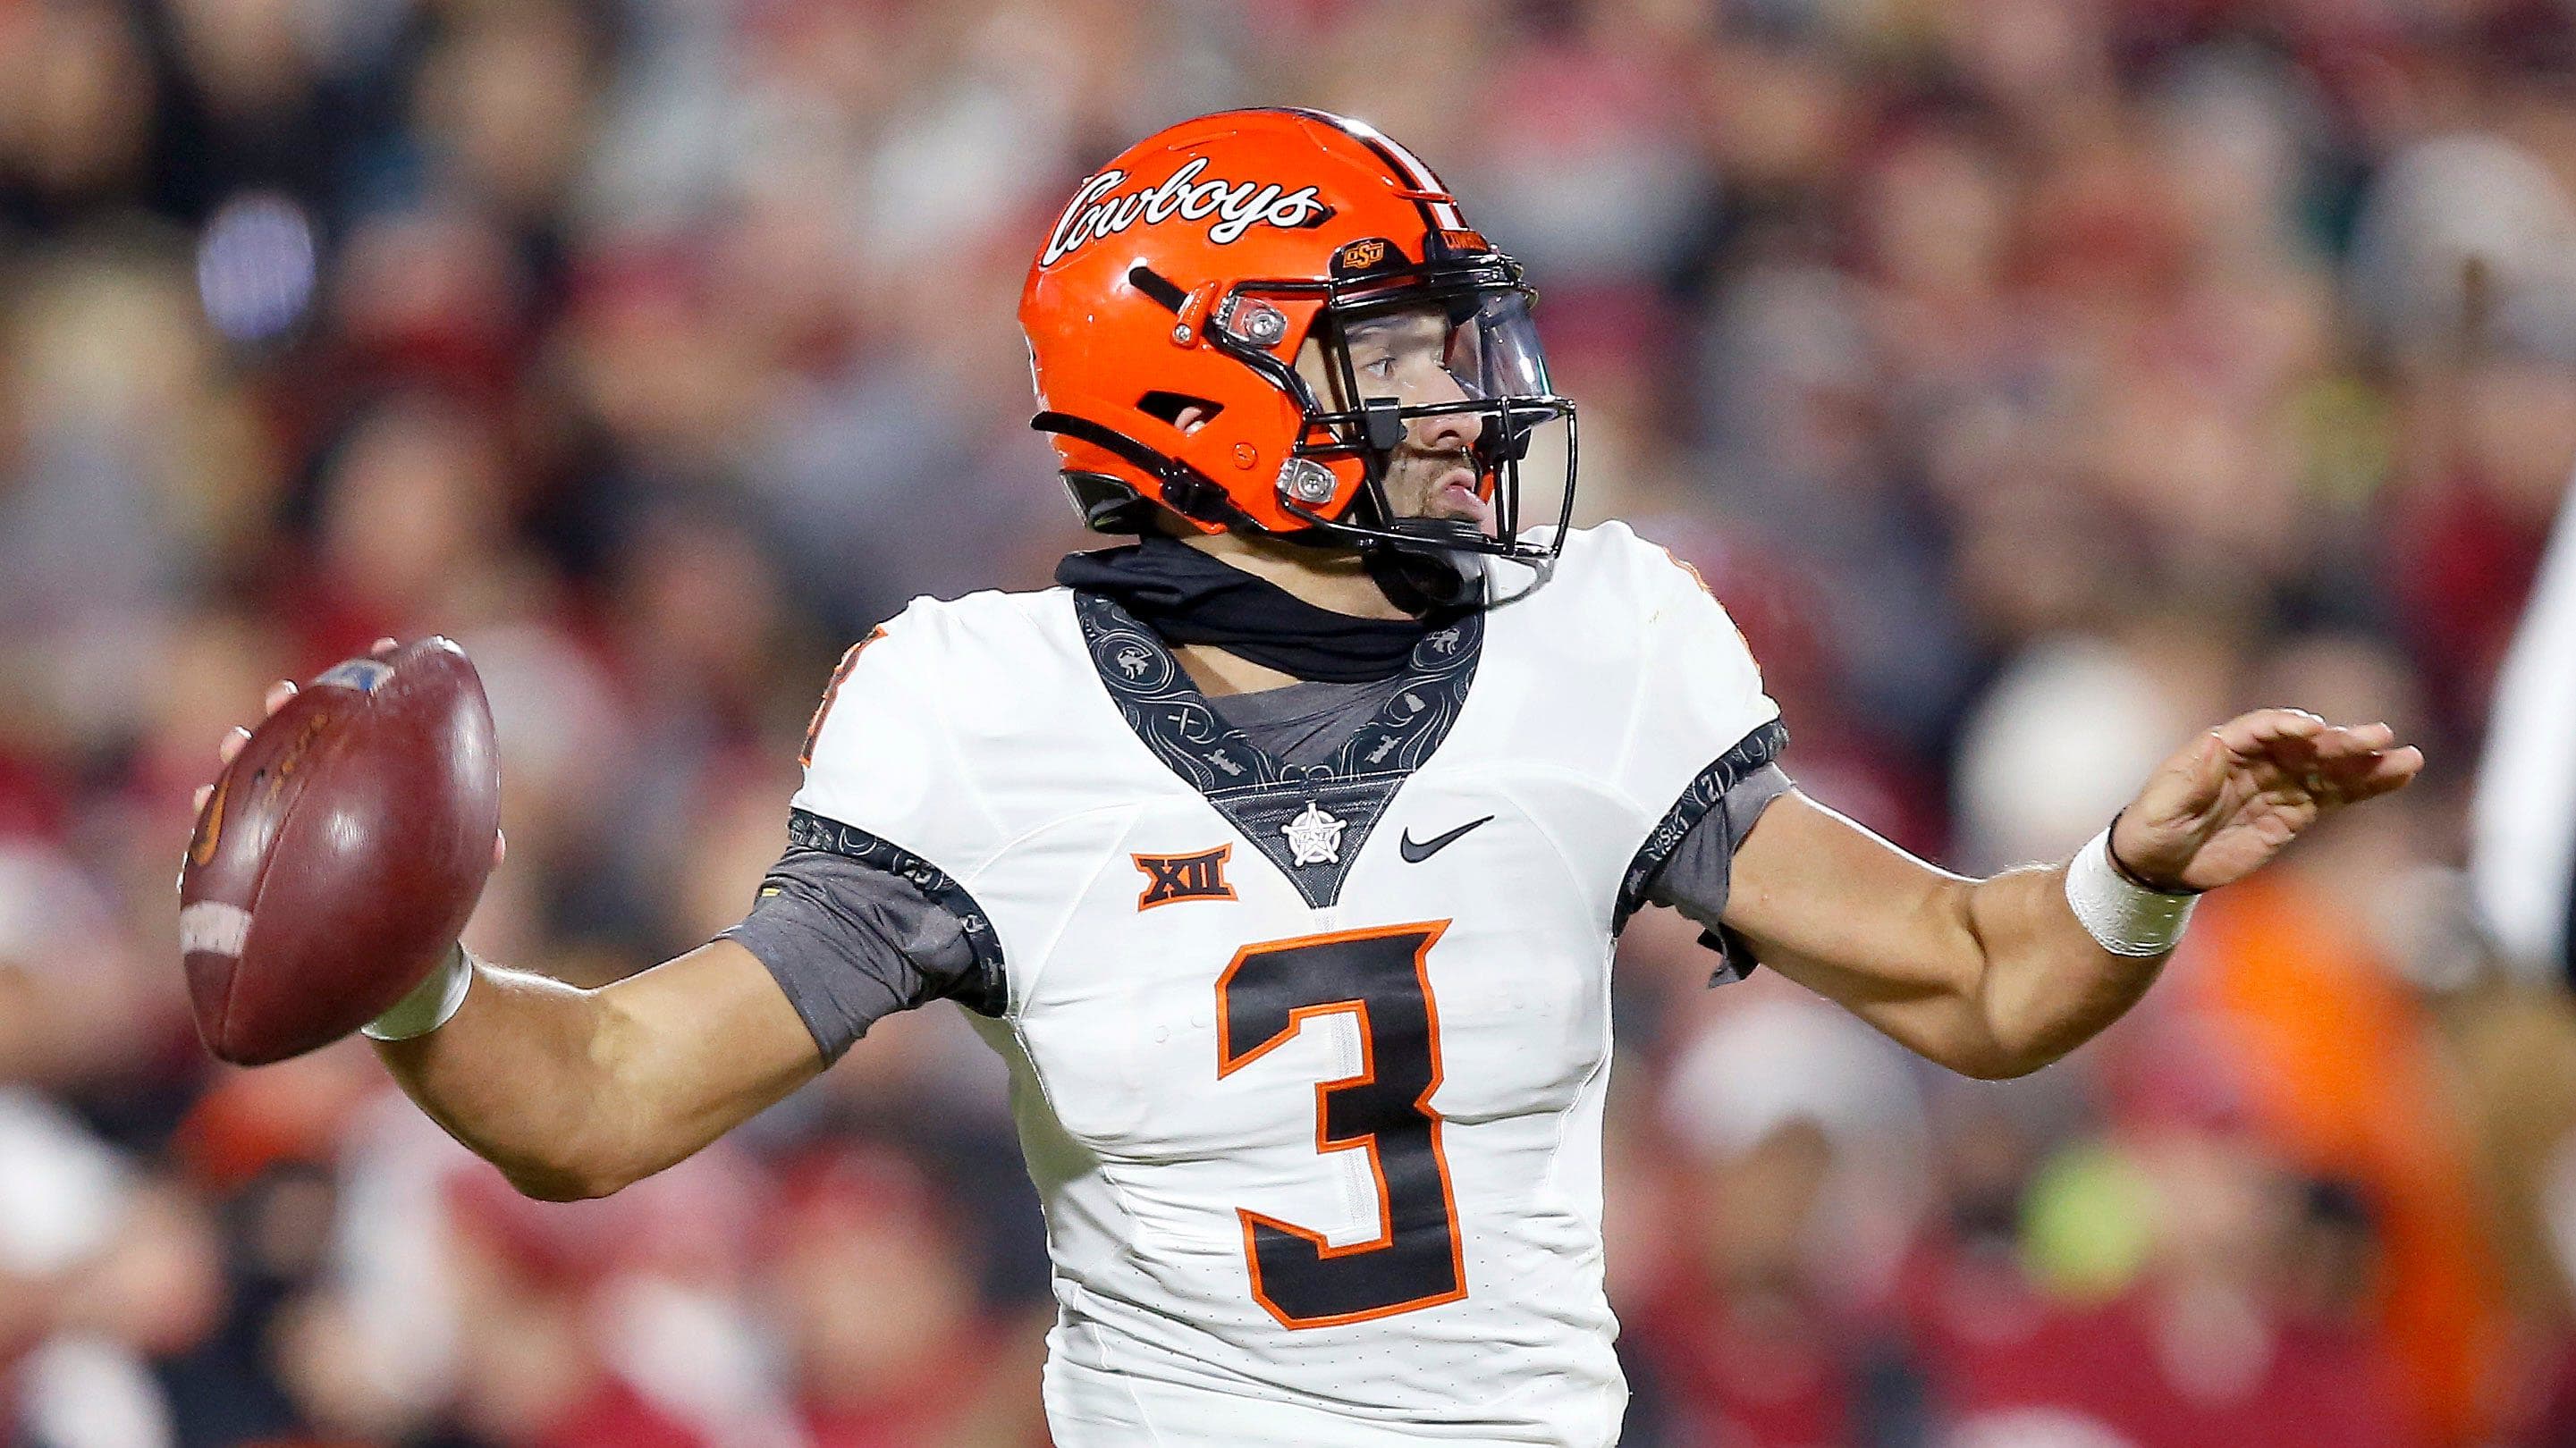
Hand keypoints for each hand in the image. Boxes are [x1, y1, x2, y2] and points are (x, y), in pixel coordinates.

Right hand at [193, 638, 506, 870]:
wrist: (379, 947)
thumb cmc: (416, 892)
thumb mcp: (444, 868)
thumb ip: (465, 850)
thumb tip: (493, 848)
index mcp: (373, 776)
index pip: (375, 717)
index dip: (378, 679)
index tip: (385, 647)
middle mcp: (330, 784)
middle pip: (309, 732)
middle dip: (294, 707)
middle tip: (284, 695)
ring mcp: (290, 809)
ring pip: (261, 768)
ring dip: (245, 749)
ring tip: (234, 741)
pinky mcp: (259, 844)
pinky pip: (227, 821)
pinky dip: (212, 808)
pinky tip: (202, 796)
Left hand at [2107, 708, 2422, 892]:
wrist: (2158, 865)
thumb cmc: (2152, 828)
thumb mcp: (2162, 805)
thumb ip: (2192, 778)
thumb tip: (2216, 743)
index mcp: (2222, 747)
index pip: (2263, 728)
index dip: (2289, 726)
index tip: (2316, 731)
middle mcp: (2257, 759)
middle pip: (2305, 744)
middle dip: (2341, 741)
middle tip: (2379, 737)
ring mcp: (2279, 784)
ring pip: (2329, 769)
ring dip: (2367, 764)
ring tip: (2408, 758)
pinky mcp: (2293, 811)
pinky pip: (2333, 796)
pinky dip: (2364, 788)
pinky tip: (2397, 777)